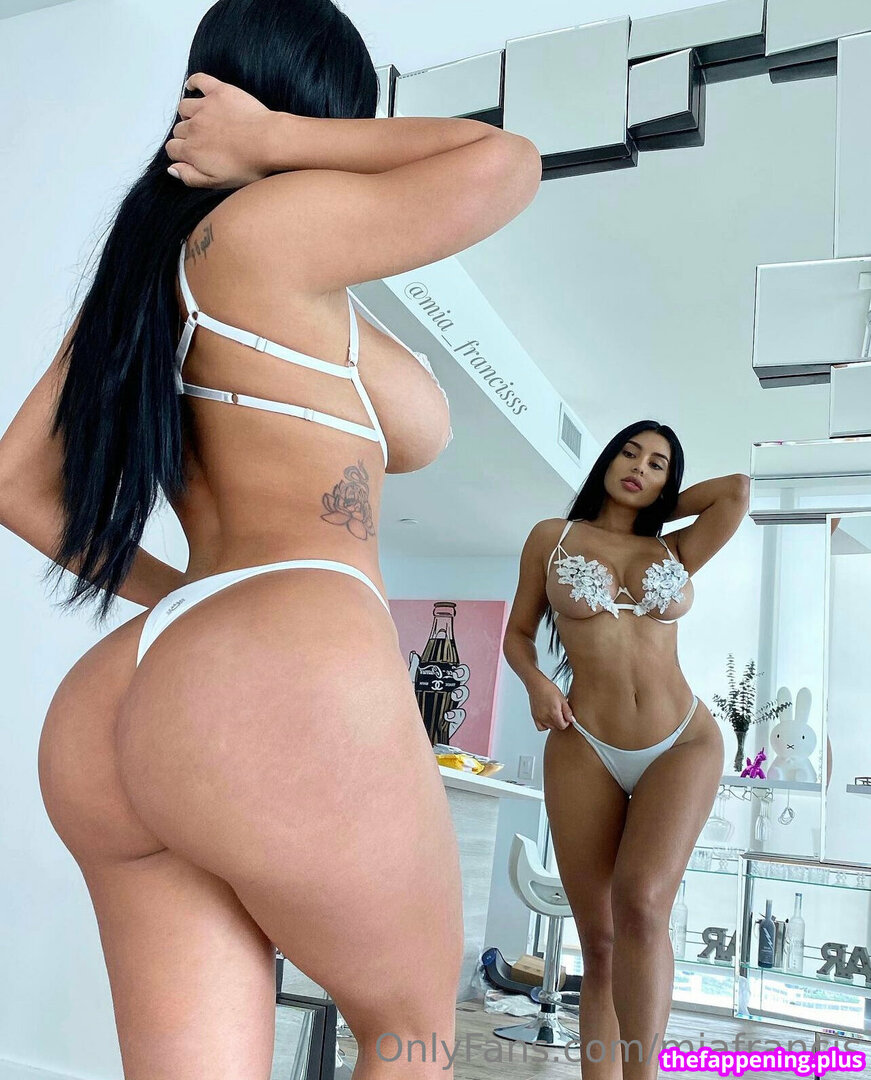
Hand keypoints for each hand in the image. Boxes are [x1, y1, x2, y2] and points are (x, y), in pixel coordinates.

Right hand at [165, 72, 274, 188]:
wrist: (269, 142)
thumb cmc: (249, 164)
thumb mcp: (217, 182)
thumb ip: (191, 177)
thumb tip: (172, 169)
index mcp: (192, 150)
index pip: (172, 149)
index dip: (180, 153)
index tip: (190, 155)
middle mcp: (194, 127)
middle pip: (179, 129)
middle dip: (187, 136)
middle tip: (204, 141)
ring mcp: (205, 107)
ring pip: (184, 107)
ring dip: (188, 114)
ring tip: (201, 120)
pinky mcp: (218, 92)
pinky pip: (199, 81)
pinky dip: (193, 82)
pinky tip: (193, 87)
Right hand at [528, 678, 574, 731]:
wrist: (537, 684)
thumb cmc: (548, 689)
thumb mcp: (562, 699)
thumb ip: (568, 711)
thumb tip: (572, 720)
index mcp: (554, 713)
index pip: (562, 726)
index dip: (566, 722)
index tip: (566, 716)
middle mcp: (545, 717)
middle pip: (556, 727)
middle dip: (560, 722)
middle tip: (560, 712)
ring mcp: (539, 718)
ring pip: (549, 727)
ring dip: (553, 723)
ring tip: (554, 713)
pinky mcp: (534, 716)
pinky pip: (540, 727)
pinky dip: (545, 725)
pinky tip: (547, 719)